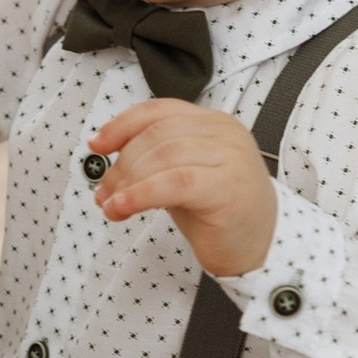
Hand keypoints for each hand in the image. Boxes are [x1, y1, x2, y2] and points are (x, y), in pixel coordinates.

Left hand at [87, 97, 277, 278]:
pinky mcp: (228, 187)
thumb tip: (107, 155)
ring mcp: (231, 158)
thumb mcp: (183, 174)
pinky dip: (141, 194)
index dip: (122, 125)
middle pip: (157, 135)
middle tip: (103, 192)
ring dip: (127, 182)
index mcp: (214, 122)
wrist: (261, 247)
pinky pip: (174, 183)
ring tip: (111, 205)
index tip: (97, 145)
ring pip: (163, 157)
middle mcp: (225, 133)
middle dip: (121, 164)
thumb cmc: (219, 212)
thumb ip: (156, 157)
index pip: (160, 111)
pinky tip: (122, 208)